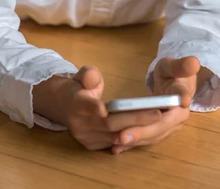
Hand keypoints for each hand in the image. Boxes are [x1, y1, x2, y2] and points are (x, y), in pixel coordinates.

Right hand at [33, 66, 161, 150]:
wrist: (62, 105)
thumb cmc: (78, 86)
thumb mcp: (81, 75)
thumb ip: (88, 75)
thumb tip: (92, 77)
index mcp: (77, 105)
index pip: (94, 109)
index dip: (112, 110)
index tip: (129, 108)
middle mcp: (80, 125)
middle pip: (110, 124)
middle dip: (135, 120)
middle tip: (158, 113)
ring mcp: (86, 138)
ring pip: (114, 136)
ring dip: (136, 130)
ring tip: (157, 121)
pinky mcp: (92, 146)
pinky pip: (113, 143)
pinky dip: (130, 136)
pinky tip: (146, 130)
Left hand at [112, 56, 199, 154]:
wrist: (175, 83)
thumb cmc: (173, 72)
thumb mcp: (174, 65)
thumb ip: (182, 66)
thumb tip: (194, 62)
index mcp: (182, 103)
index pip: (173, 112)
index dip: (164, 118)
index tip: (152, 120)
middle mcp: (177, 119)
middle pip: (159, 128)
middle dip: (141, 133)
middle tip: (121, 137)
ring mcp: (168, 127)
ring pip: (151, 137)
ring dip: (134, 141)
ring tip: (115, 143)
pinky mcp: (158, 131)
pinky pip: (145, 138)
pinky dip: (131, 144)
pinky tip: (115, 148)